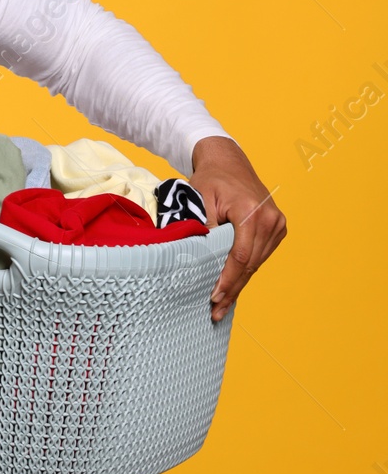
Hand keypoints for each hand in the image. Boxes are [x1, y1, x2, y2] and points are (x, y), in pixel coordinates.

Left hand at [188, 135, 286, 322]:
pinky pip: (260, 256)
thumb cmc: (210, 179)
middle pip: (250, 264)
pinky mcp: (277, 229)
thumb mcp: (199, 198)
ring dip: (239, 284)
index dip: (227, 280)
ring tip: (222, 306)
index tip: (214, 298)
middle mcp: (270, 220)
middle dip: (232, 289)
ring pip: (256, 263)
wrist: (228, 162)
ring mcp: (277, 225)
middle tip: (216, 312)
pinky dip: (246, 271)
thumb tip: (195, 258)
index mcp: (252, 212)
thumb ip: (201, 226)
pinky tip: (234, 287)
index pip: (240, 256)